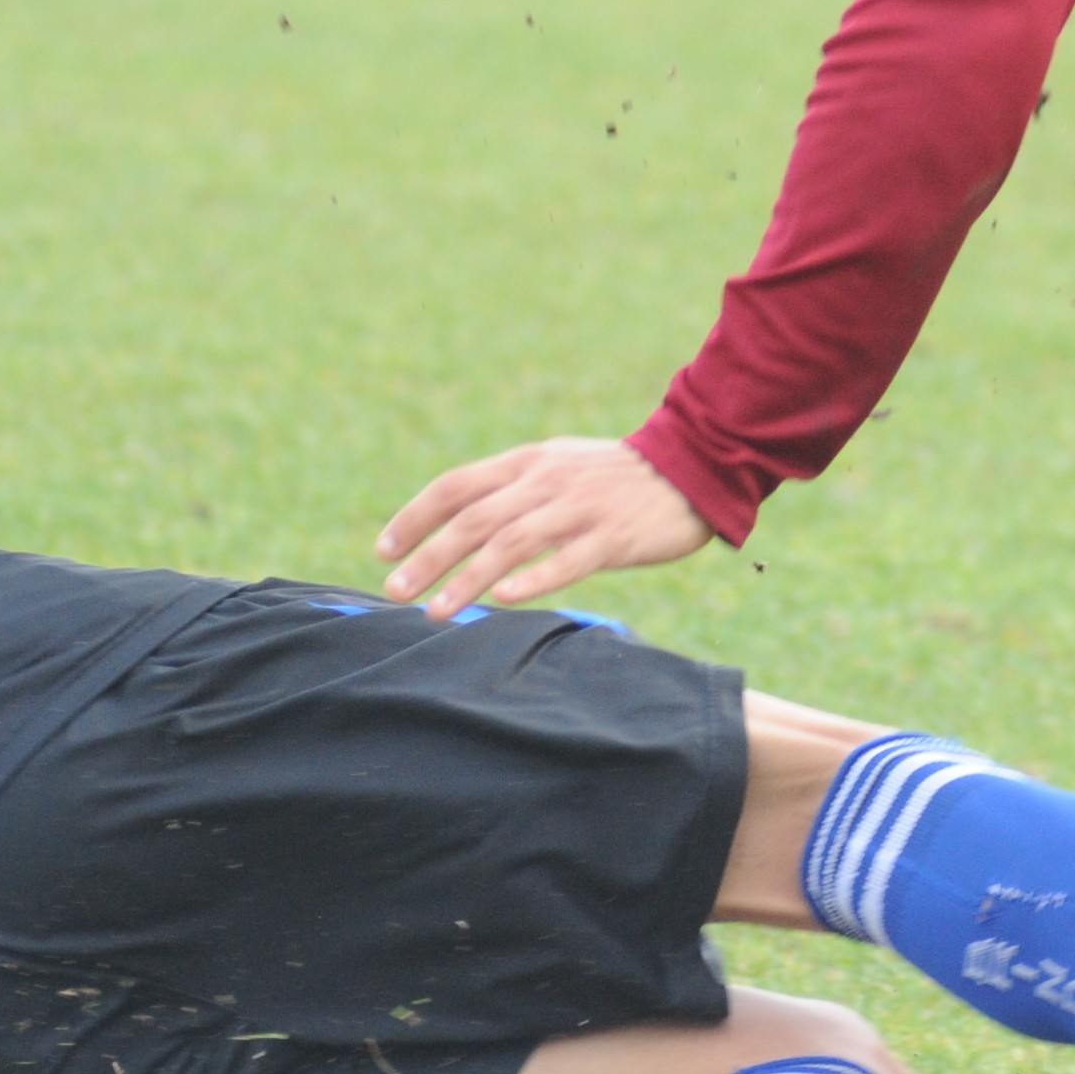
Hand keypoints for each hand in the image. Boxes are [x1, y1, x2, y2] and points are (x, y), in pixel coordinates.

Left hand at [377, 434, 713, 615]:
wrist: (690, 466)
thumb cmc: (615, 477)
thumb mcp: (557, 467)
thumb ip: (512, 490)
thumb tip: (457, 523)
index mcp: (527, 463)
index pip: (456, 486)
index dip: (415, 517)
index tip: (384, 550)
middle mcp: (546, 482)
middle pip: (474, 519)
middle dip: (428, 556)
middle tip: (394, 591)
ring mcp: (579, 509)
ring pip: (510, 544)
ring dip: (466, 579)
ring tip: (435, 611)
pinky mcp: (612, 537)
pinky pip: (566, 560)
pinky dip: (532, 579)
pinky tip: (503, 599)